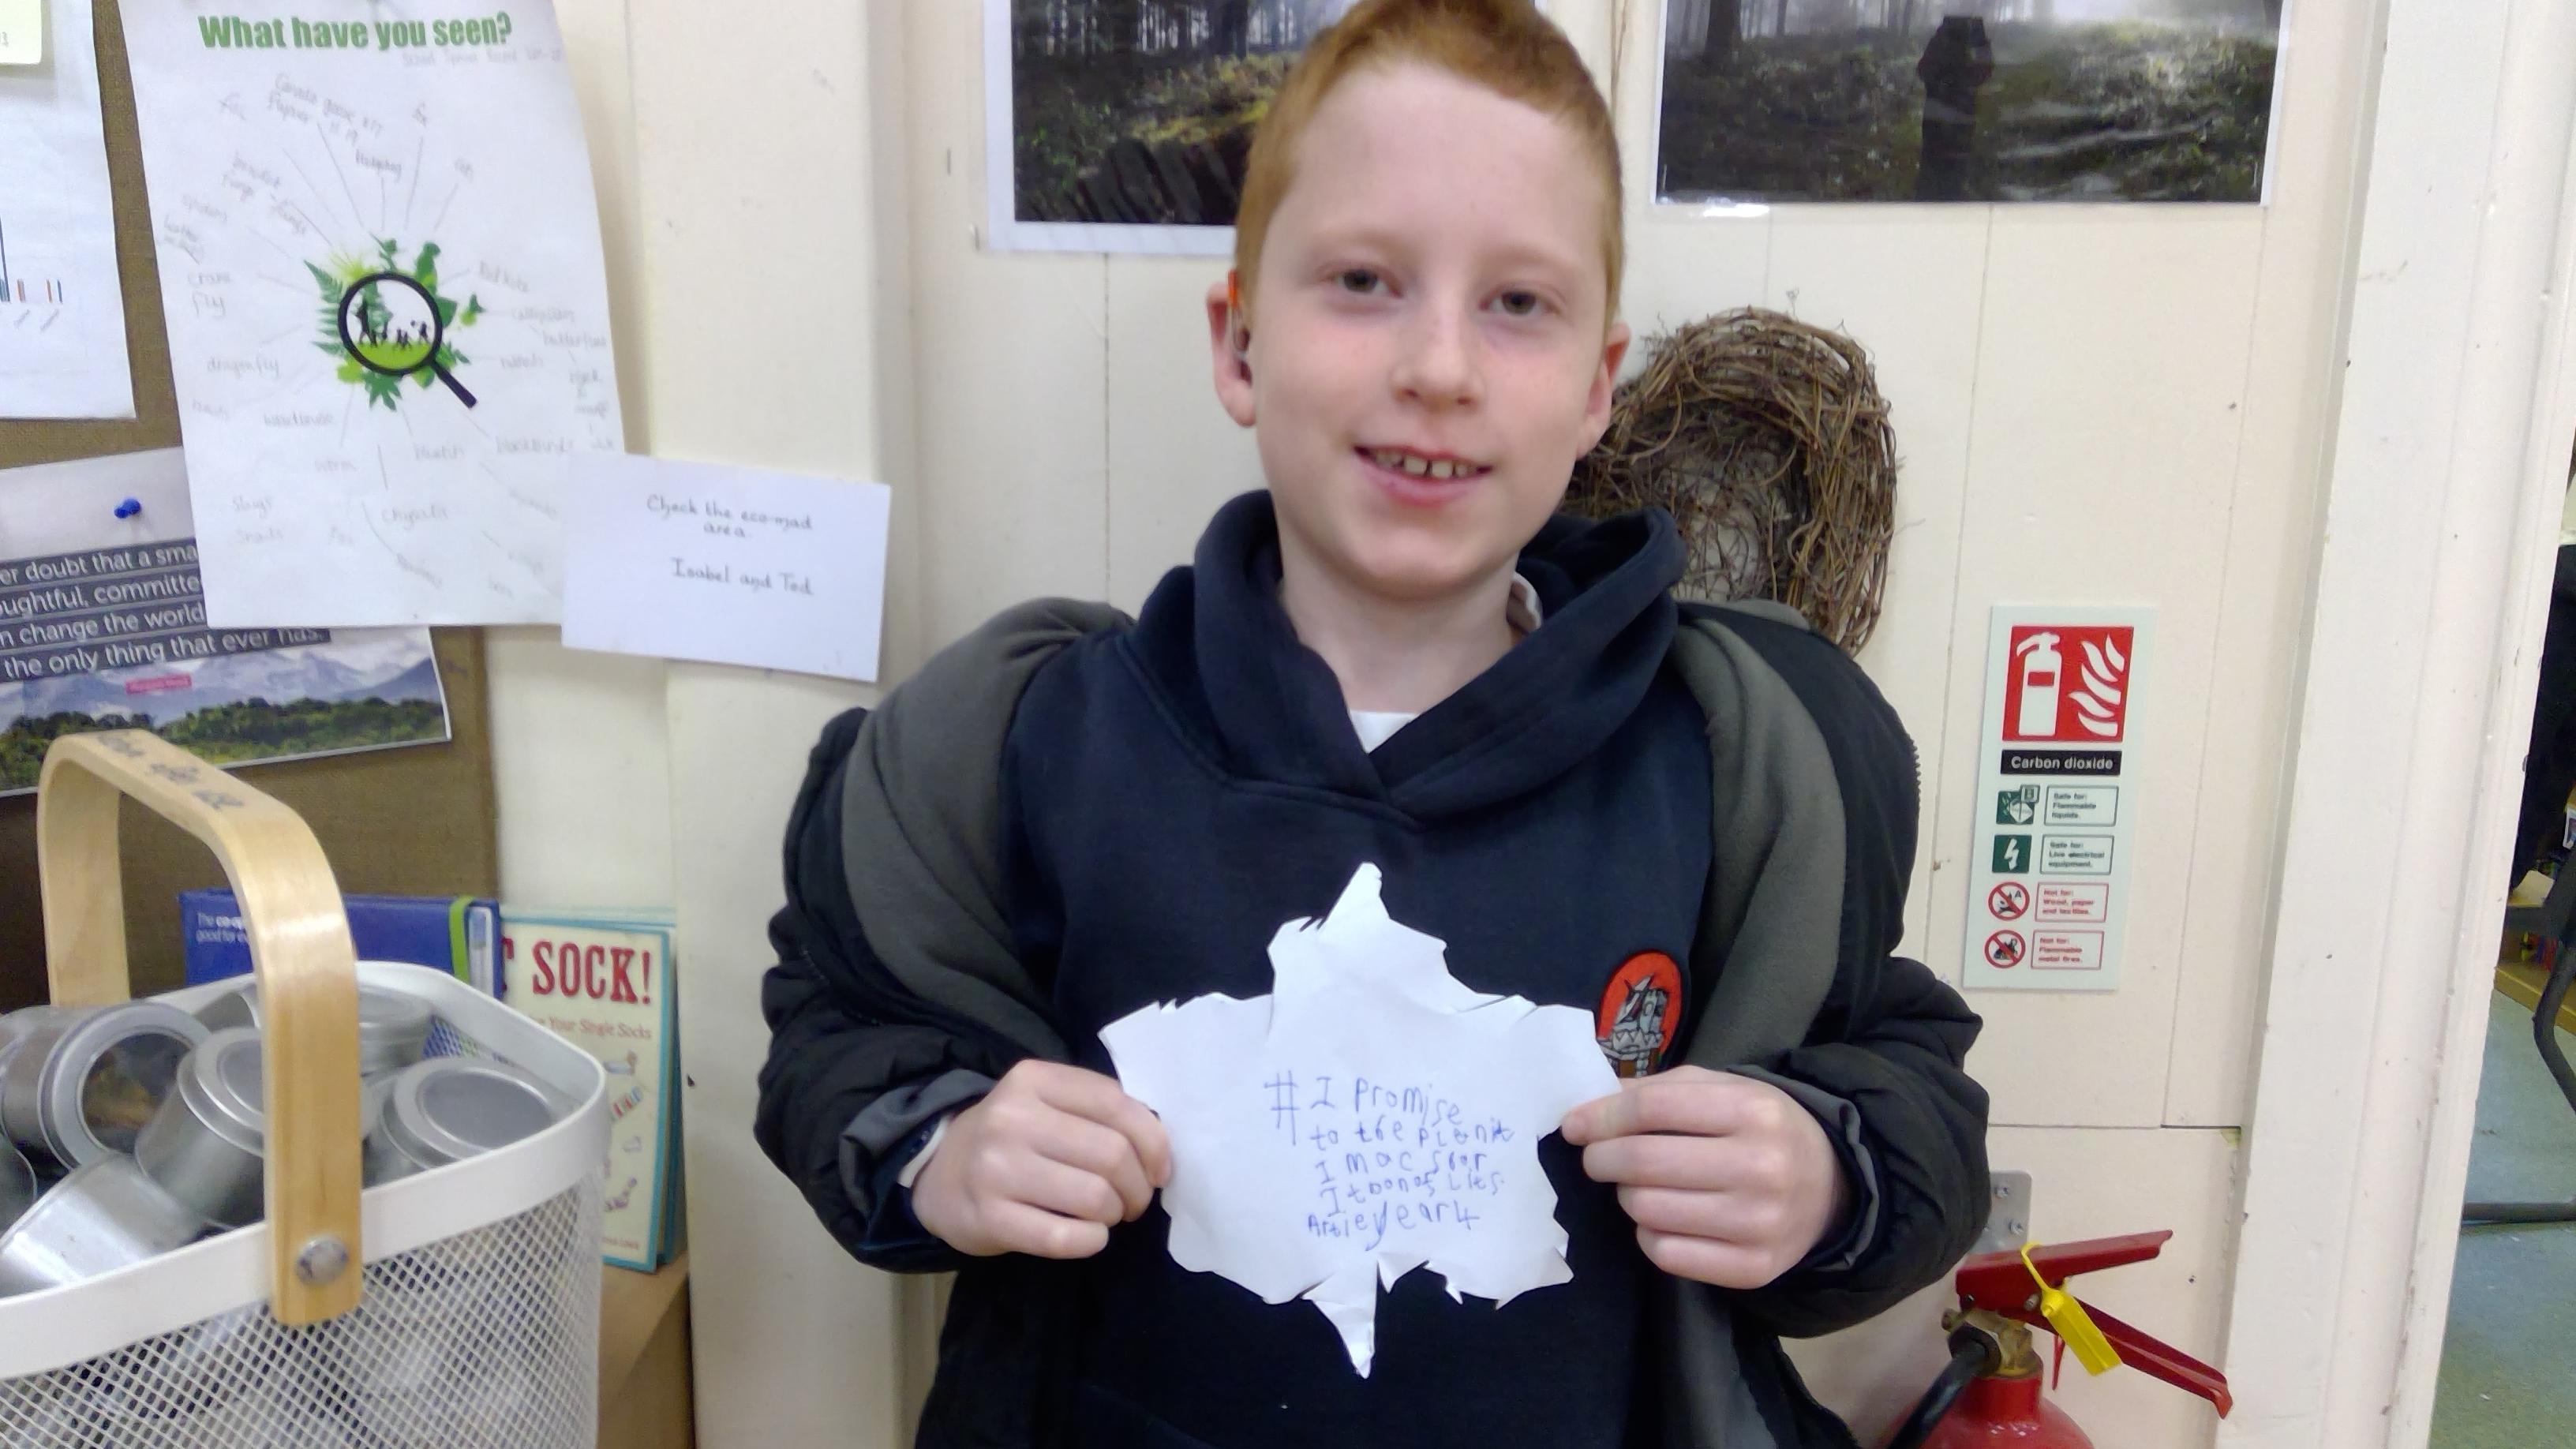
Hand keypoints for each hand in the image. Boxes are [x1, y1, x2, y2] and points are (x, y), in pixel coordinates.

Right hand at [910, 1060, 1171, 1259]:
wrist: (940, 1173)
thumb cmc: (1011, 1138)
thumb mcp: (1045, 1102)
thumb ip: (1097, 1111)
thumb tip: (1160, 1148)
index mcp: (1033, 1079)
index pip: (1116, 1104)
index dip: (1154, 1141)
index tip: (1159, 1169)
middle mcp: (1012, 1118)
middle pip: (1112, 1154)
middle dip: (1138, 1185)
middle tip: (1133, 1200)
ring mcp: (997, 1169)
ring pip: (1095, 1197)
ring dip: (1116, 1213)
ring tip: (1108, 1215)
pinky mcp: (990, 1218)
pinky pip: (1066, 1237)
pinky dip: (1093, 1240)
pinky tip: (1089, 1236)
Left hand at [1561, 1066, 1850, 1288]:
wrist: (1828, 1187)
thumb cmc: (1758, 1129)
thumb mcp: (1721, 1090)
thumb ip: (1655, 1091)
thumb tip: (1586, 1110)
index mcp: (1753, 1111)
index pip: (1651, 1109)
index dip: (1600, 1116)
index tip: (1574, 1126)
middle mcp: (1761, 1167)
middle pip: (1642, 1162)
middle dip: (1602, 1158)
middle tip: (1598, 1158)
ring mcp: (1759, 1223)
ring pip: (1647, 1210)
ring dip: (1628, 1195)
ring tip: (1642, 1185)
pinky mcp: (1753, 1268)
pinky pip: (1665, 1254)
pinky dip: (1649, 1235)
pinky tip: (1665, 1219)